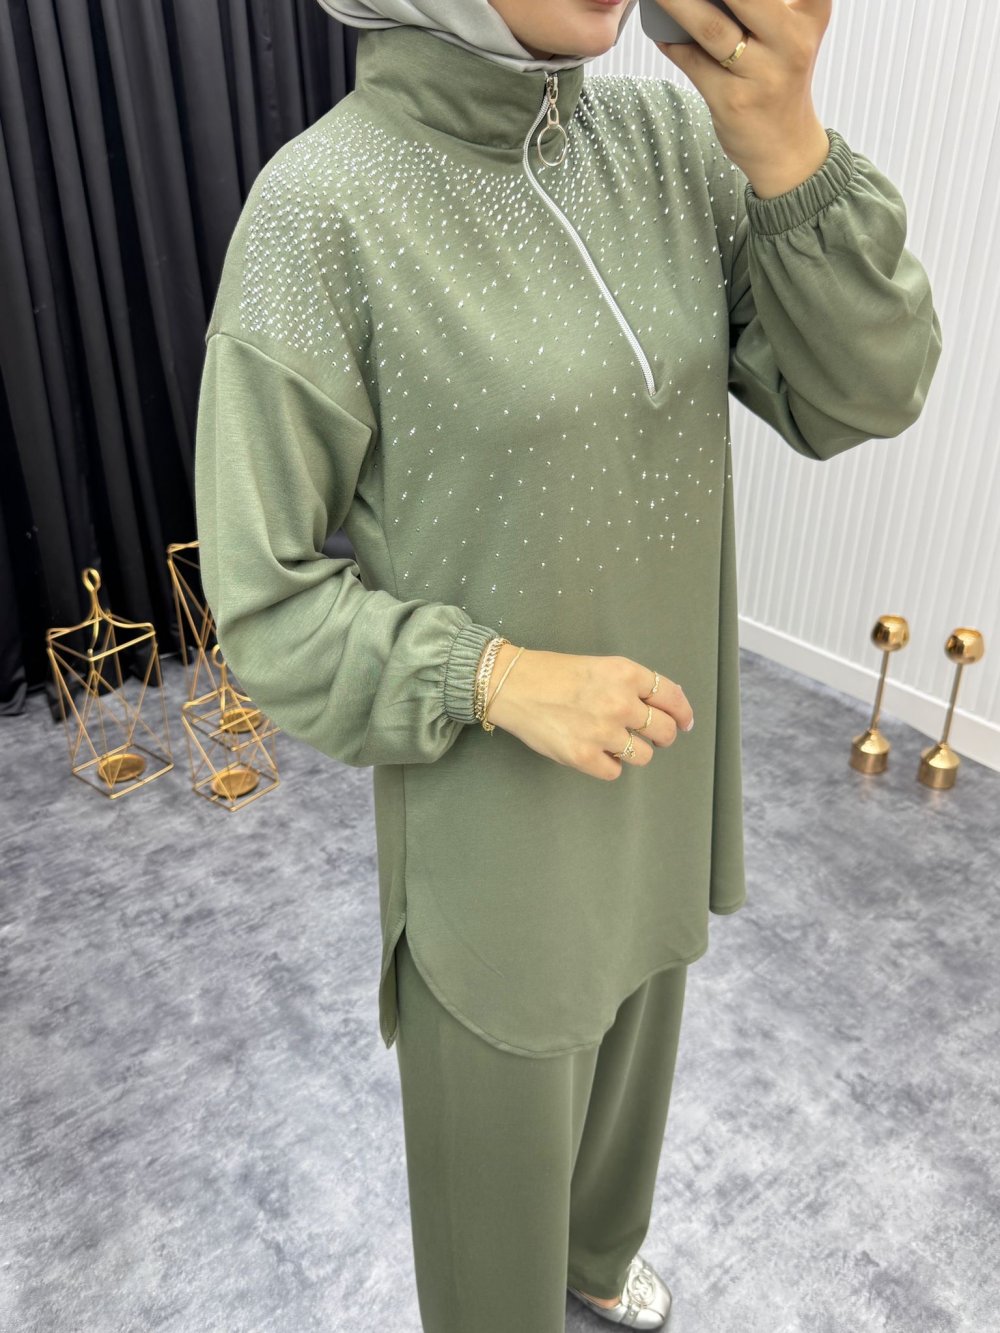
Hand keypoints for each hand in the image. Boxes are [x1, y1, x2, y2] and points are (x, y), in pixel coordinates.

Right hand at [483, 646, 694, 781]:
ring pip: (644, 756)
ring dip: (634, 752)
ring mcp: (602, 732)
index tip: (685, 722)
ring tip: (613, 741)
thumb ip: (634, 684)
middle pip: (664, 731)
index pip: (672, 697)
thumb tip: (669, 705)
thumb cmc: (554, 673)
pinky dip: (608, 765)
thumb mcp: (601, 666)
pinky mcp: (583, 756)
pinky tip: (594, 751)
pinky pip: (615, 772)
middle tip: (651, 736)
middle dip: (662, 735)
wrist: (513, 686)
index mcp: (625, 674)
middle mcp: (619, 702)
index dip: (683, 713)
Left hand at [653, 0, 832, 197]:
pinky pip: (692, 63)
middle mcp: (791, 41)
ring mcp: (761, 74)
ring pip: (710, 27)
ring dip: (677, 3)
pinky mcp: (732, 101)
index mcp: (811, 13)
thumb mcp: (792, 31)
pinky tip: (659, 29)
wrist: (786, 148)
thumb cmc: (781, 78)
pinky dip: (671, 41)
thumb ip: (763, 6)